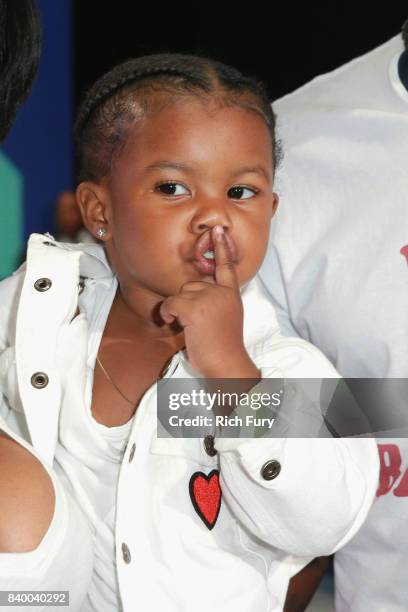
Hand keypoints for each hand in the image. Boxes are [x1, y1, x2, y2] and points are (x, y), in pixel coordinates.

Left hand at [159, 226, 259, 377]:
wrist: (226, 365)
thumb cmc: (223, 347)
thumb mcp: (226, 318)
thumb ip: (215, 302)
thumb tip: (190, 296)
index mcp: (231, 295)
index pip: (227, 267)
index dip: (222, 248)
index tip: (218, 230)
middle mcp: (222, 293)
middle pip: (191, 285)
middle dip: (186, 302)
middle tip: (196, 324)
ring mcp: (209, 299)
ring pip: (180, 294)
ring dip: (177, 310)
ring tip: (190, 328)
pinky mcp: (195, 309)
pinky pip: (171, 303)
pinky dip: (167, 314)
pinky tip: (174, 324)